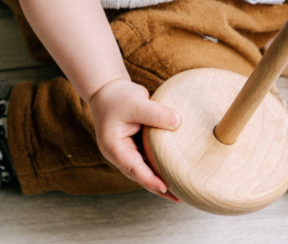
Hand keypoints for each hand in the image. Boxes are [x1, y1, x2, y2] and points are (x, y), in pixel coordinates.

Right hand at [88, 78, 181, 201]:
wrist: (108, 90)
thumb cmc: (117, 97)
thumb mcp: (136, 102)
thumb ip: (156, 113)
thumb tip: (178, 123)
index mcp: (114, 147)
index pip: (133, 168)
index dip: (149, 179)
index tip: (165, 188)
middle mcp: (120, 153)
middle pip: (140, 175)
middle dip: (157, 188)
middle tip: (177, 198)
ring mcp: (127, 151)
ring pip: (145, 170)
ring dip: (160, 180)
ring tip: (179, 191)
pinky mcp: (136, 146)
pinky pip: (149, 160)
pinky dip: (160, 166)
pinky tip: (174, 171)